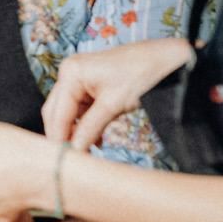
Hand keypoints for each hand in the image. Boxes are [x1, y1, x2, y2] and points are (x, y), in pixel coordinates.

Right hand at [42, 38, 193, 149]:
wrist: (166, 59)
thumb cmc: (142, 73)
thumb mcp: (113, 105)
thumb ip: (90, 129)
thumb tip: (75, 150)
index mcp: (71, 73)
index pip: (57, 113)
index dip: (59, 138)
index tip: (63, 162)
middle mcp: (70, 74)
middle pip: (56, 113)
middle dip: (64, 136)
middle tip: (73, 160)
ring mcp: (79, 80)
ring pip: (68, 114)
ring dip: (75, 133)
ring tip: (87, 153)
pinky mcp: (90, 86)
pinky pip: (80, 111)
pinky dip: (85, 126)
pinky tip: (96, 141)